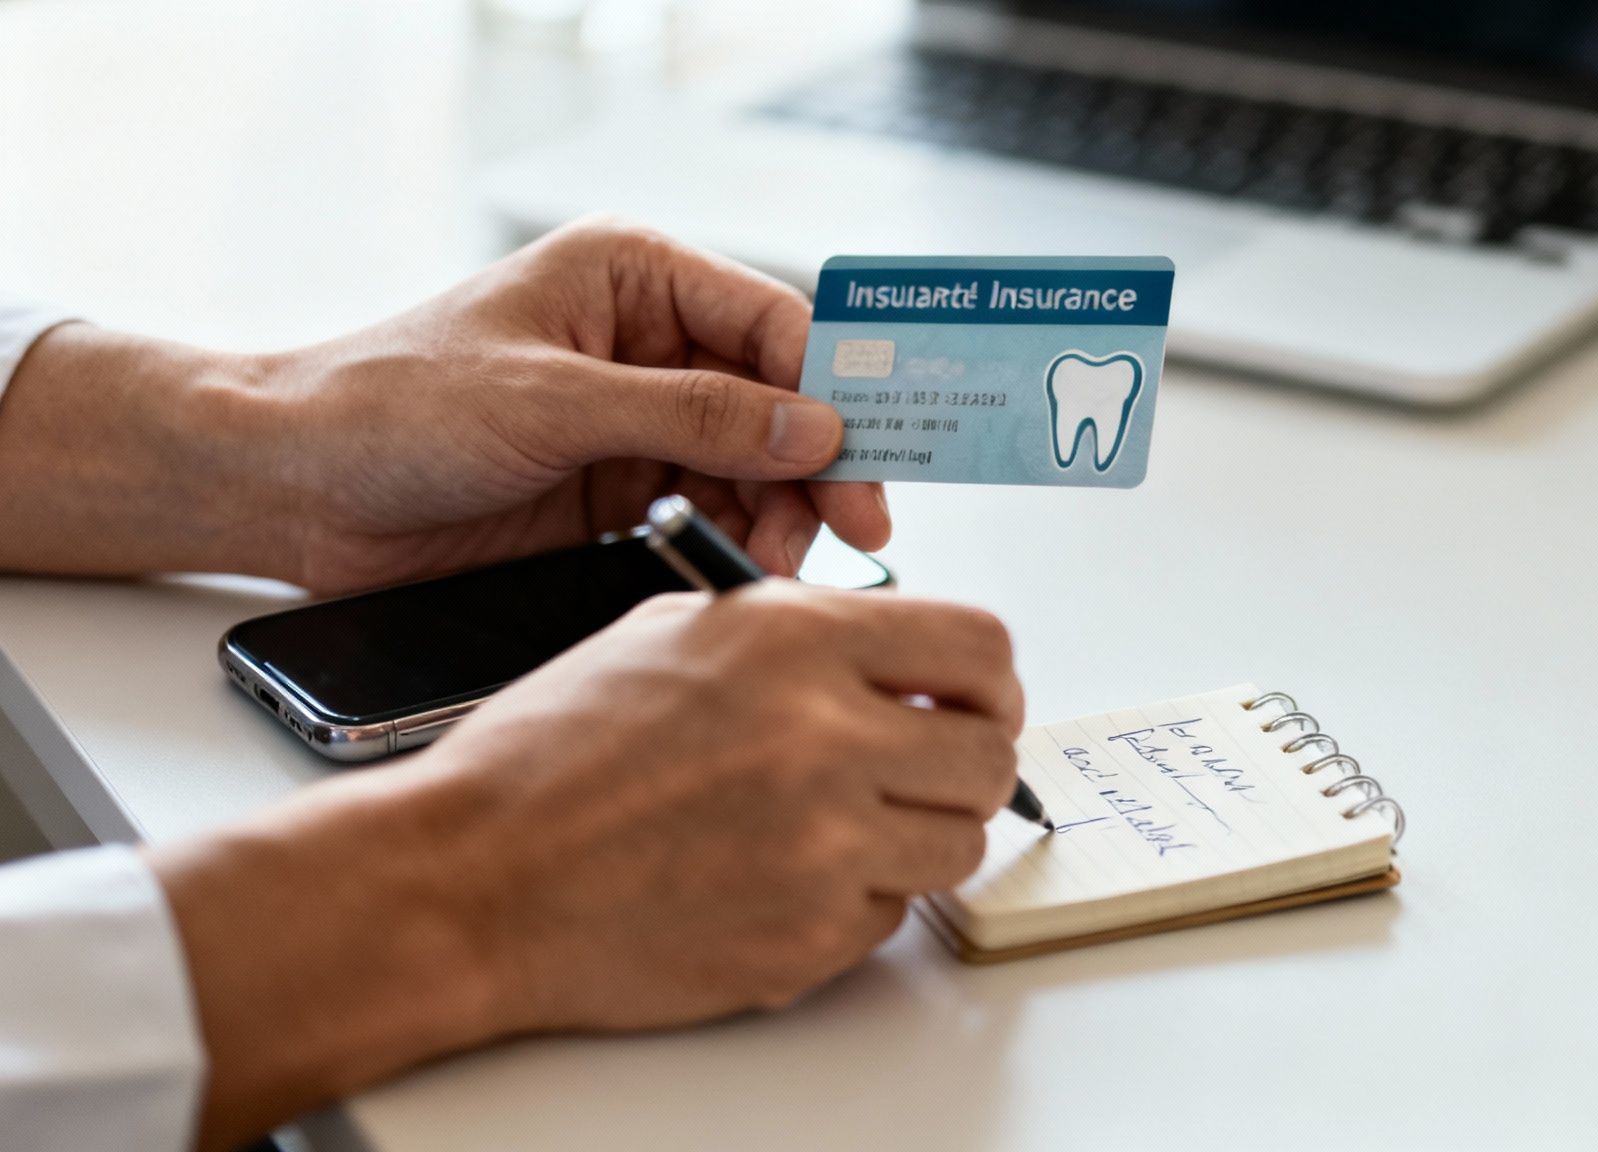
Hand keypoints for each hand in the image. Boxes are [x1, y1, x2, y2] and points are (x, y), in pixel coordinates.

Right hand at [147, 582, 1022, 1147]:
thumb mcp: (676, 635)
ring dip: (917, 833)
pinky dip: (855, 899)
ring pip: (959, 843)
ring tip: (840, 824)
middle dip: (965, 760)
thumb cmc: (550, 757)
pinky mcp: (808, 939)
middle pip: (990, 755)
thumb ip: (802, 637)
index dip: (989, 679)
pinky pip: (892, 914)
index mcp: (793, 642)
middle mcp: (824, 738)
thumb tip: (900, 662)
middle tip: (920, 768)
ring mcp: (824, 849)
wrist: (471, 879)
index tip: (973, 700)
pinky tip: (780, 876)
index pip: (980, 646)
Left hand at [263, 218, 885, 592]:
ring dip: (779, 515)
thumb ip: (694, 415)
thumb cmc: (391, 404)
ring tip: (771, 562)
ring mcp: (637, 422)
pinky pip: (710, 514)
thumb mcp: (553, 402)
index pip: (775, 325)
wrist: (293, 488)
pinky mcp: (618, 492)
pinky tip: (738, 570)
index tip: (873, 457)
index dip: (835, 390)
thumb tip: (815, 429)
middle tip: (852, 532)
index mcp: (636, 277)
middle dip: (818, 466)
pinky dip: (734, 543)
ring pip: (756, 468)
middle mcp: (650, 344)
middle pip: (782, 403)